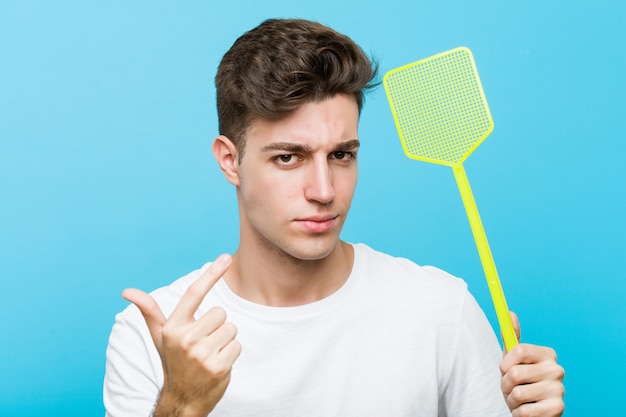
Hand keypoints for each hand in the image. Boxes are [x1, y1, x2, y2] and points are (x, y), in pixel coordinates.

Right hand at [123, 254, 240, 416]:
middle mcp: (185, 339)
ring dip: (225, 340)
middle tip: (203, 342)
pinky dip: (231, 354)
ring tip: (210, 353)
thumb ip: (149, 311)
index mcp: (172, 327)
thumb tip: (126, 291)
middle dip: (216, 326)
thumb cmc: (173, 361)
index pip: (194, 293)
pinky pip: (237, 345)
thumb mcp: (160, 336)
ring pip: (231, 329)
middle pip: (221, 313)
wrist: (182, 400)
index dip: (211, 273)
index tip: (226, 257)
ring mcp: (201, 354)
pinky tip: (217, 364)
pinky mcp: (218, 366)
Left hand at [500, 312, 564, 416]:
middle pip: (516, 373)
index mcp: (547, 355)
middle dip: (505, 384)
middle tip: (511, 388)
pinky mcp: (558, 409)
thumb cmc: (520, 383)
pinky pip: (524, 412)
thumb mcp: (512, 361)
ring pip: (518, 394)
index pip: (520, 350)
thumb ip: (511, 339)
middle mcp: (557, 370)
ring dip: (511, 400)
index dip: (505, 363)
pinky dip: (518, 413)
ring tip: (519, 400)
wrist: (532, 412)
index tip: (504, 369)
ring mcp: (559, 390)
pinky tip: (526, 411)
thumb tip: (510, 313)